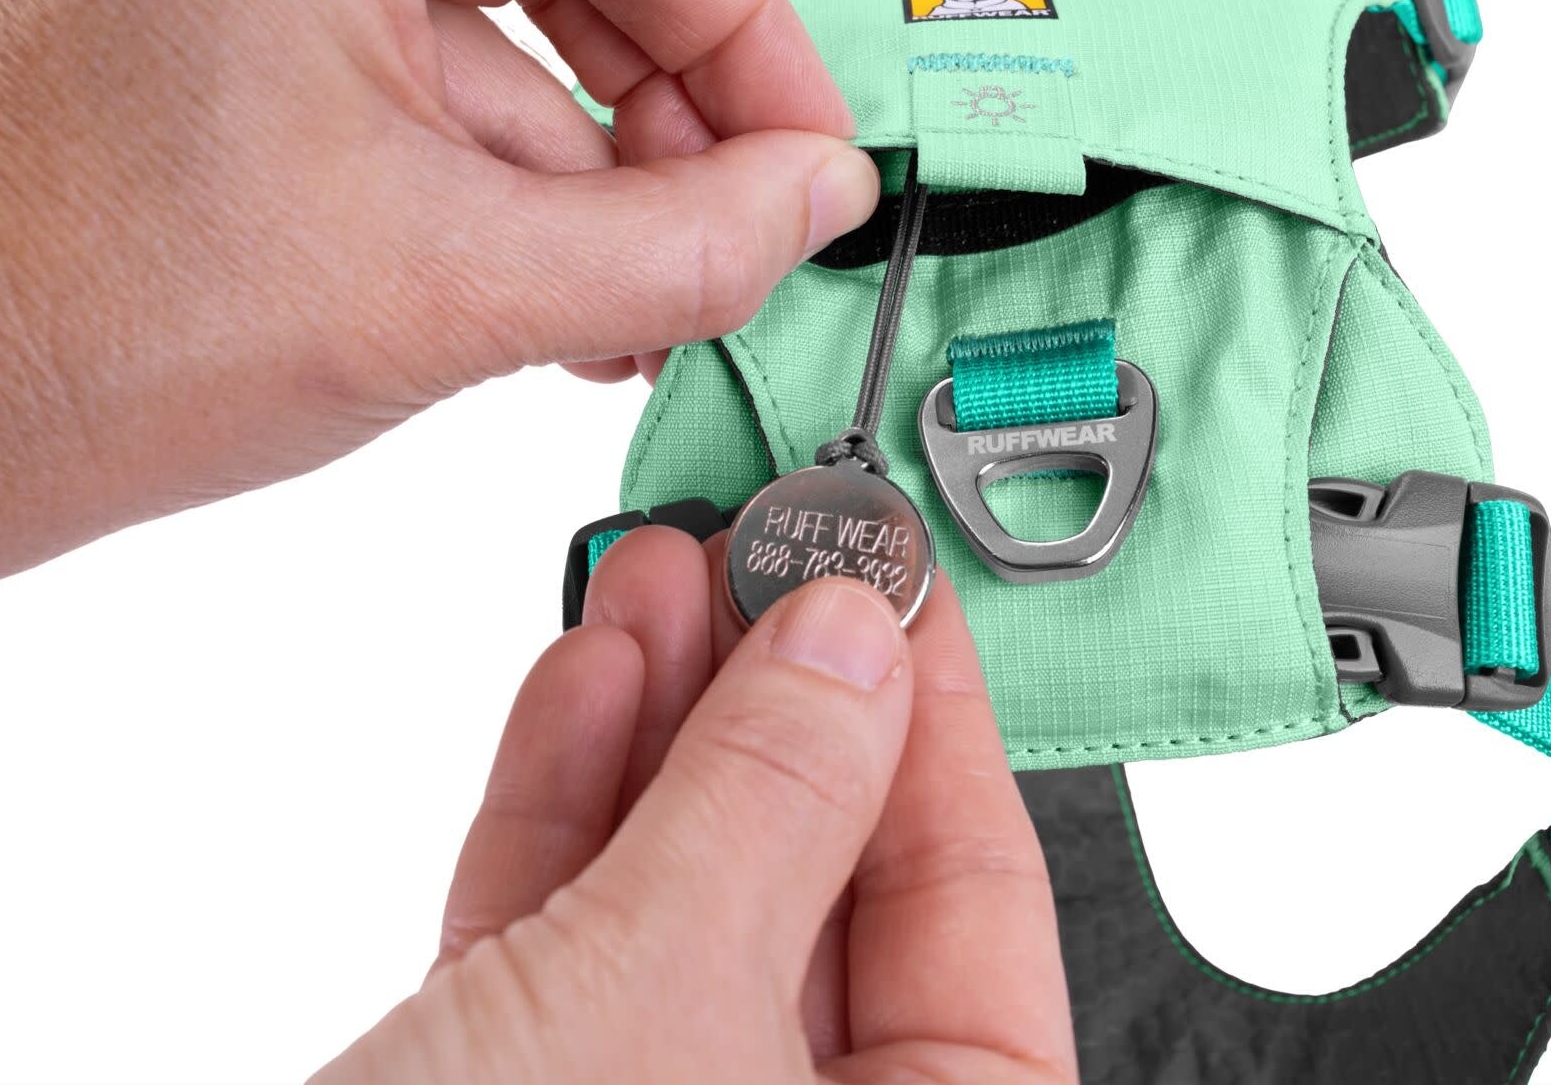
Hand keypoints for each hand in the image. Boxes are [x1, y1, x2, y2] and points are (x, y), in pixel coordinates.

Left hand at [0, 0, 878, 599]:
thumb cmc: (78, 322)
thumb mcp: (449, 285)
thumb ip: (676, 244)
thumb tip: (811, 204)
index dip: (747, 41)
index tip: (811, 151)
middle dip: (668, 118)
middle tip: (743, 230)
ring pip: (497, 36)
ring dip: (592, 178)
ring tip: (652, 303)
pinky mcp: (220, 37)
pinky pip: (417, 84)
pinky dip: (502, 187)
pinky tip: (561, 298)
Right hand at [314, 528, 1076, 1083]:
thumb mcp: (669, 1001)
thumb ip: (773, 803)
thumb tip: (850, 641)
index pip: (978, 911)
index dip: (939, 725)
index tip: (898, 579)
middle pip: (829, 886)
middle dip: (785, 701)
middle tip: (774, 549)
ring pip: (690, 894)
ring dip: (670, 722)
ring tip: (667, 570)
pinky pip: (574, 936)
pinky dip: (572, 798)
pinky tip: (589, 674)